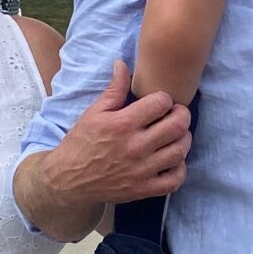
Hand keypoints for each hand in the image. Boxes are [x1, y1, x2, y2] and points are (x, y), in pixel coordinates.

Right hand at [54, 59, 191, 203]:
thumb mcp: (94, 112)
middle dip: (182, 115)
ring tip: (176, 136)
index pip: (161, 102)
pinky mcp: (143, 189)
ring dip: (183, 140)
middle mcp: (135, 147)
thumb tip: (122, 63)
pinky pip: (175, 180)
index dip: (164, 99)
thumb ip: (114, 89)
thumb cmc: (82, 143)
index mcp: (122, 124)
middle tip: (176, 115)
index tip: (160, 102)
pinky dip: (179, 169)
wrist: (68, 180)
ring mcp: (141, 170)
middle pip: (178, 126)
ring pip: (180, 151)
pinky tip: (172, 161)